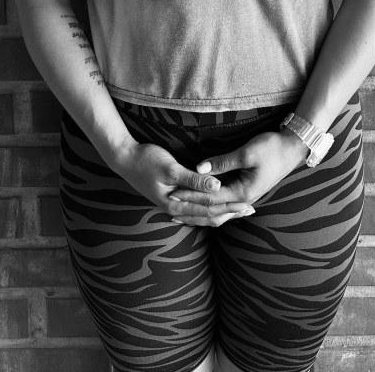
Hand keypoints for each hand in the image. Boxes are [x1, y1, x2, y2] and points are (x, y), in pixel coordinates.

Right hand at [113, 140, 256, 226]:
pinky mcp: (171, 198)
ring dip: (220, 212)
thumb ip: (193, 179)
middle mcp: (176, 209)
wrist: (124, 159)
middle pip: (208, 215)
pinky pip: (194, 209)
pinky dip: (207, 209)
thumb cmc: (146, 161)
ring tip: (237, 211)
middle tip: (249, 210)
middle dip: (229, 213)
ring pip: (201, 215)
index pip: (210, 208)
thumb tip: (217, 185)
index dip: (230, 206)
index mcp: (177, 203)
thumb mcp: (170, 168)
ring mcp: (173, 205)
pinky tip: (213, 208)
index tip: (248, 204)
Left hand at [168, 130, 308, 221]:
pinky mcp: (245, 190)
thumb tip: (199, 169)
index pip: (209, 197)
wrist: (293, 148)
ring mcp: (245, 197)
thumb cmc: (271, 148)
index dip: (190, 195)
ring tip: (180, 212)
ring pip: (217, 208)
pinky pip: (223, 202)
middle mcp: (243, 200)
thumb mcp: (246, 153)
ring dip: (198, 209)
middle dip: (190, 207)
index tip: (172, 192)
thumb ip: (222, 162)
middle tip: (169, 205)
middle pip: (212, 208)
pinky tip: (201, 204)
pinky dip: (210, 204)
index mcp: (243, 193)